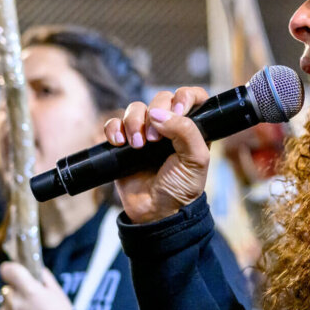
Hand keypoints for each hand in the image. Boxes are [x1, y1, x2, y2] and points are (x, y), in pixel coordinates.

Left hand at [0, 263, 72, 309]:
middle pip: (7, 289)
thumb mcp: (59, 296)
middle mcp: (16, 303)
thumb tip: (36, 269)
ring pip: (4, 306)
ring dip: (12, 309)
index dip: (11, 270)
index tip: (14, 273)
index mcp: (30, 291)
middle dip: (16, 293)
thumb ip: (45, 279)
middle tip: (30, 304)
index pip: (9, 270)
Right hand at [103, 87, 211, 223]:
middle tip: (154, 139)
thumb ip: (186, 131)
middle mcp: (169, 127)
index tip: (178, 111)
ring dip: (134, 122)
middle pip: (160, 99)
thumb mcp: (195, 160)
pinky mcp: (124, 143)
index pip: (191, 96)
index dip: (184, 96)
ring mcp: (145, 133)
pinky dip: (114, 128)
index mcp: (191, 127)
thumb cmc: (182, 188)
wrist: (157, 212)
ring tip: (137, 145)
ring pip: (136, 108)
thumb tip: (158, 114)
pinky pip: (114, 123)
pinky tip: (119, 143)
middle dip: (155, 113)